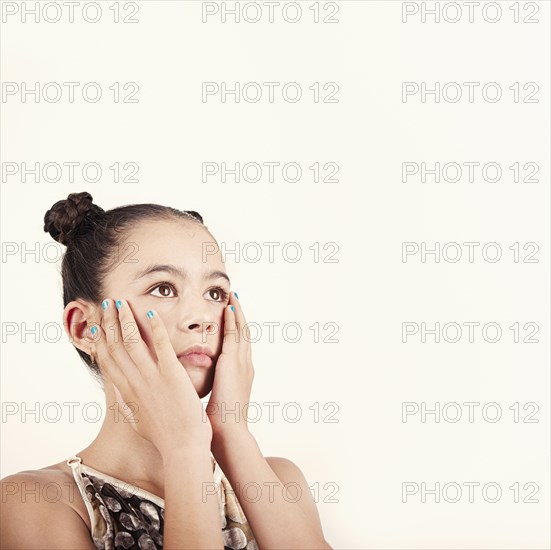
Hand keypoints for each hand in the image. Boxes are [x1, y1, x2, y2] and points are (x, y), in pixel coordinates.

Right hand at [89, 298, 211, 457]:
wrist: (183, 448)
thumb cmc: (164, 436)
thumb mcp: (137, 421)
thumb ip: (126, 404)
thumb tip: (117, 393)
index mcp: (127, 392)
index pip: (108, 360)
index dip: (100, 340)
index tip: (95, 325)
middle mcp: (135, 382)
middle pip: (116, 346)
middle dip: (109, 323)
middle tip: (105, 304)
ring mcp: (152, 377)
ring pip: (133, 342)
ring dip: (126, 319)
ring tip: (121, 302)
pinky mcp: (172, 375)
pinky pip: (161, 346)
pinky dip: (155, 328)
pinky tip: (151, 312)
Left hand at [206, 292, 253, 442]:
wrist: (229, 432)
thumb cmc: (220, 422)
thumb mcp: (218, 399)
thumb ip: (213, 386)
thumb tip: (200, 382)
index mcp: (241, 373)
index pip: (239, 344)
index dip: (236, 328)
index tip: (230, 314)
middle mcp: (245, 364)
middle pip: (244, 332)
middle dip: (239, 314)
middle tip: (234, 297)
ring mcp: (242, 362)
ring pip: (241, 329)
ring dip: (237, 311)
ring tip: (232, 296)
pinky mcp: (234, 363)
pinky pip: (234, 335)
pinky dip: (232, 320)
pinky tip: (227, 307)